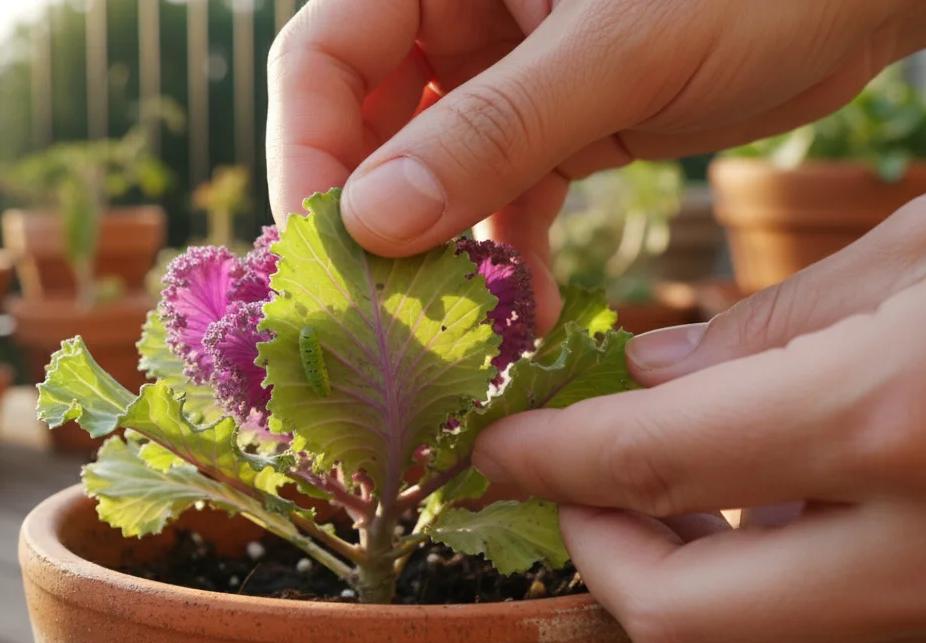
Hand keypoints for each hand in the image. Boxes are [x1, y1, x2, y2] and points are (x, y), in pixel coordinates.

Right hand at [267, 0, 925, 326]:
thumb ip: (491, 132)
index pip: (322, 58)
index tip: (325, 250)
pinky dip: (507, 254)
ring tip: (461, 328)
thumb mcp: (618, 53)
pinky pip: (500, 197)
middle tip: (383, 311)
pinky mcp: (554, 124)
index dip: (307, 153)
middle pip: (364, 124)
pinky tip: (529, 311)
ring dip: (441, 253)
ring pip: (429, 174)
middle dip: (374, 222)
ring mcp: (504, 74)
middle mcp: (459, 15)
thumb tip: (369, 224)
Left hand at [472, 185, 925, 642]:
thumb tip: (652, 376)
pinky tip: (777, 508)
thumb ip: (776, 322)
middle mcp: (919, 550)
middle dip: (595, 555)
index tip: (494, 445)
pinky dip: (769, 582)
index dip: (545, 458)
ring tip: (672, 487)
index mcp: (893, 416)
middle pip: (677, 618)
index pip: (648, 465)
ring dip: (683, 573)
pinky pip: (830, 632)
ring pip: (753, 639)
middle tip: (573, 488)